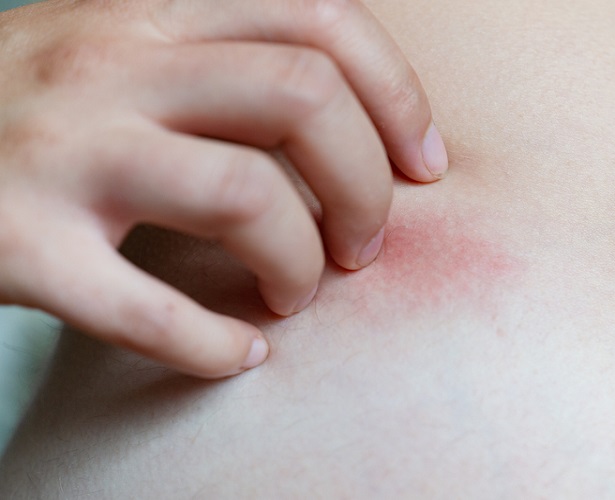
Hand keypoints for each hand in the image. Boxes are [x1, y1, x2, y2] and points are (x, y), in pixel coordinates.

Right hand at [0, 0, 447, 377]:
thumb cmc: (37, 101)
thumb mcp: (127, 45)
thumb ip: (223, 57)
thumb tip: (353, 118)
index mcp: (154, 9)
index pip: (322, 19)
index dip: (398, 95)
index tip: (424, 165)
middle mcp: (114, 63)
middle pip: (305, 100)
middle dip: (365, 186)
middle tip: (365, 245)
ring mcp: (65, 150)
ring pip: (246, 197)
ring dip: (300, 264)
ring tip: (296, 295)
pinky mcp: (19, 245)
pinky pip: (149, 309)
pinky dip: (215, 346)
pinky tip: (240, 356)